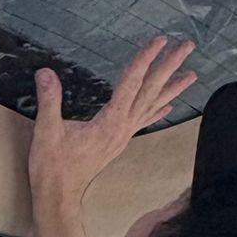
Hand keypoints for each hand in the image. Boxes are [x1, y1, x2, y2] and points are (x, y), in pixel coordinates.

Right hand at [28, 37, 195, 209]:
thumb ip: (49, 100)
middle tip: (186, 46)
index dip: (144, 59)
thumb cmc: (52, 167)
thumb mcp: (47, 131)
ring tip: (191, 74)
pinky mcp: (118, 142)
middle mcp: (122, 128)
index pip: (131, 83)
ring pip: (152, 106)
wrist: (58, 196)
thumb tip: (45, 73)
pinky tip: (169, 105)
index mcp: (109, 122)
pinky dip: (158, 110)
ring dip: (171, 88)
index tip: (159, 40)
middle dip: (168, 67)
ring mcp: (123, 136)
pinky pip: (144, 121)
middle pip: (150, 91)